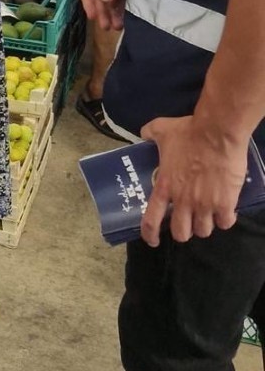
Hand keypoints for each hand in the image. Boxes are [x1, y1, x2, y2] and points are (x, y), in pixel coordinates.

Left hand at [139, 114, 249, 245]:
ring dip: (204, 225)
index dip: (150, 235)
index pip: (151, 220)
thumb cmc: (189, 132)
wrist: (217, 133)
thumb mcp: (161, 129)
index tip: (153, 241)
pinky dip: (225, 220)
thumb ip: (149, 133)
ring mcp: (204, 204)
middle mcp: (182, 201)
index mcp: (164, 187)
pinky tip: (226, 211)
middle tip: (188, 222)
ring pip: (203, 231)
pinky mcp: (225, 203)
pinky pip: (225, 223)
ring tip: (207, 215)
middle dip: (184, 232)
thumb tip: (143, 133)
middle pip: (181, 233)